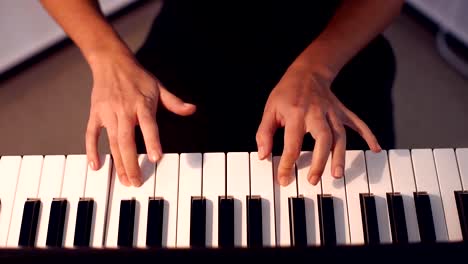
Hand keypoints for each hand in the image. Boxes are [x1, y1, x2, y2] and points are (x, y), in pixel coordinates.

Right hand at [85, 52, 195, 185]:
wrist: (111, 62)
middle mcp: (124, 110)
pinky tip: (96, 166)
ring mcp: (108, 113)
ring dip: (117, 162)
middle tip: (136, 182)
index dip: (152, 141)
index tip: (155, 158)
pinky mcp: (96, 114)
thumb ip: (174, 102)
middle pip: (126, 140)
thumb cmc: (137, 77)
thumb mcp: (159, 87)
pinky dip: (92, 150)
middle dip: (131, 163)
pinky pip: (92, 134)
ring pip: (112, 142)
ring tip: (124, 179)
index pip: (148, 125)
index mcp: (142, 104)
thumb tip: (192, 109)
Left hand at [256, 63, 380, 185]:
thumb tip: (264, 155)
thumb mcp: (270, 109)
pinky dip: (368, 135)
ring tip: (337, 175)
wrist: (307, 71)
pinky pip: (357, 123)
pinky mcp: (341, 112)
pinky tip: (375, 148)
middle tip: (313, 180)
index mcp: (296, 113)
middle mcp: (316, 113)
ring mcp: (332, 112)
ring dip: (340, 156)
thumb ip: (265, 133)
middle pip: (322, 139)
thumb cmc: (286, 92)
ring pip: (340, 135)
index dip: (287, 163)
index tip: (283, 179)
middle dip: (319, 161)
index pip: (292, 143)